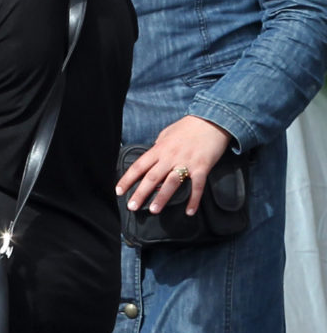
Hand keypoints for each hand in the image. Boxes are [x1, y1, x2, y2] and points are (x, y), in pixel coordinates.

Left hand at [116, 115, 233, 215]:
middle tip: (132, 207)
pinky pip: (197, 186)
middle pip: (152, 177)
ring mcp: (186, 162)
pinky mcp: (202, 167)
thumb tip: (150, 156)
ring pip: (171, 183)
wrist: (213, 120)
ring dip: (162, 197)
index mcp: (159, 149)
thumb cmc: (188, 127)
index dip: (127, 179)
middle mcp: (170, 156)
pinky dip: (193, 199)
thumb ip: (158, 147)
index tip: (119, 191)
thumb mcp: (166, 133)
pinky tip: (189, 211)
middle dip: (140, 193)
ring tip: (154, 210)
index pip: (138, 166)